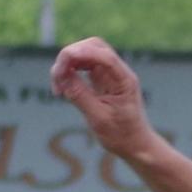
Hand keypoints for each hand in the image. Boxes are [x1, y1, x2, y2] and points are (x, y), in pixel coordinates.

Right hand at [50, 38, 161, 159]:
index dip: (81, 54)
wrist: (134, 145)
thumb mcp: (99, 118)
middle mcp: (118, 72)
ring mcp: (110, 74)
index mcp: (124, 80)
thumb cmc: (121, 135)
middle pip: (93, 46)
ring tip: (57, 86)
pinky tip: (62, 87)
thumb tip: (62, 76)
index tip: (62, 65)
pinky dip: (70, 72)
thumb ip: (80, 96)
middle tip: (57, 78)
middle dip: (71, 55)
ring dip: (68, 63)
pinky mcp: (101, 79)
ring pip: (85, 54)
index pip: (104, 55)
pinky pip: (83, 66)